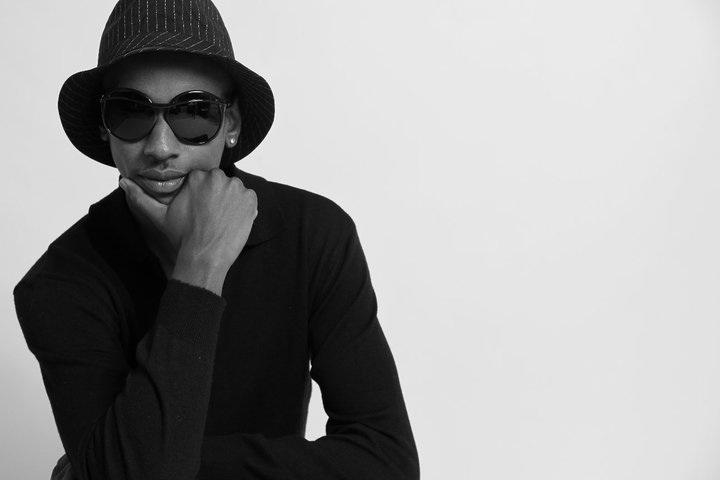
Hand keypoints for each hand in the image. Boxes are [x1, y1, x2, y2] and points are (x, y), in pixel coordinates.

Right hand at [119, 168, 257, 269]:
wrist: (204, 257)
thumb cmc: (182, 238)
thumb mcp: (159, 216)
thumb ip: (141, 197)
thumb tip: (123, 182)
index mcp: (197, 177)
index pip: (204, 179)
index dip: (203, 195)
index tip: (201, 209)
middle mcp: (217, 178)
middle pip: (220, 183)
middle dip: (217, 196)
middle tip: (211, 217)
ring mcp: (236, 188)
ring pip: (234, 190)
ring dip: (231, 201)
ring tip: (221, 220)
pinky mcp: (250, 199)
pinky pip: (249, 199)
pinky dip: (244, 208)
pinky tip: (233, 222)